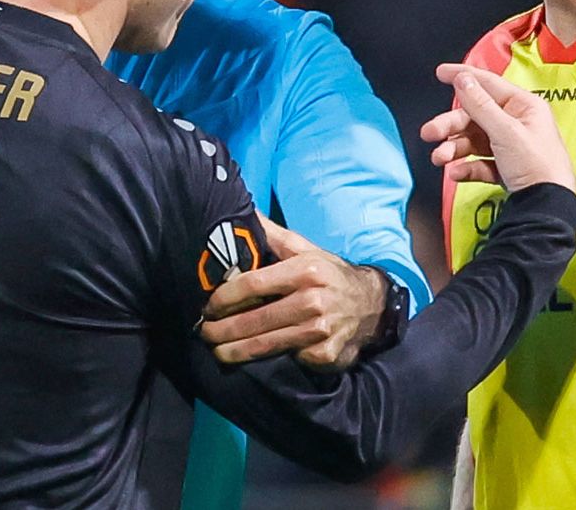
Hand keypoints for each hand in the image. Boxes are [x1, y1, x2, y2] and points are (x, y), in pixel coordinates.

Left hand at [200, 213, 388, 369]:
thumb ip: (273, 235)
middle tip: (203, 333)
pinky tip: (253, 361)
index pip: (254, 283)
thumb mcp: (305, 249)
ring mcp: (320, 331)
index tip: (207, 305)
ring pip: (267, 345)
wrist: (372, 305)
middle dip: (223, 329)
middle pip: (256, 319)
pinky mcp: (325, 355)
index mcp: (305, 270)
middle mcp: (313, 300)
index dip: (225, 297)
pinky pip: (288, 359)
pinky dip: (269, 361)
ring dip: (236, 351)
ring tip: (216, 351)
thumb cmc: (328, 274)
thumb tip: (245, 214)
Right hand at [420, 64, 575, 192]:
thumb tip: (463, 79)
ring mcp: (510, 146)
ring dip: (453, 148)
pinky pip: (478, 161)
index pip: (488, 84)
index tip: (441, 73)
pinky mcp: (505, 167)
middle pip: (473, 116)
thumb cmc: (539, 167)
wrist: (546, 207)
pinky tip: (457, 172)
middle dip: (449, 125)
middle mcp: (516, 123)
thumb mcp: (505, 131)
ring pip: (472, 140)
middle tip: (430, 132)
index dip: (463, 77)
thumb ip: (480, 105)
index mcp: (523, 107)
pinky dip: (465, 166)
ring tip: (441, 158)